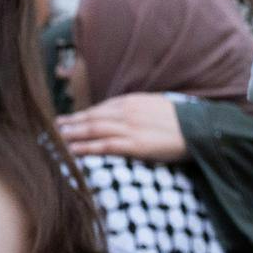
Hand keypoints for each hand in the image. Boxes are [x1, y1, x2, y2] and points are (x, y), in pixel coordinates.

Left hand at [58, 94, 188, 162]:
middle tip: (55, 128)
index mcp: (131, 101)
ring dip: (74, 134)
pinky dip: (87, 148)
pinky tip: (74, 151)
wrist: (198, 128)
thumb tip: (122, 114)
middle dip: (72, 123)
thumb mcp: (154, 106)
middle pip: (92, 117)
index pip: (100, 108)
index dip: (82, 114)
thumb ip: (136, 109)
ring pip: (94, 130)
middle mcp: (126, 111)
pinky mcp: (135, 144)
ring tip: (58, 139)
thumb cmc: (179, 120)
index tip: (68, 118)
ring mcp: (130, 127)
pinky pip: (105, 146)